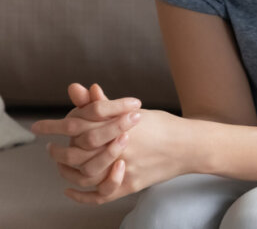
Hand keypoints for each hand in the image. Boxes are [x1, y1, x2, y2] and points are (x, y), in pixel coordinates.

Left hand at [39, 107, 190, 204]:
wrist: (189, 146)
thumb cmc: (161, 125)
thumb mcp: (132, 110)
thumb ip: (102, 104)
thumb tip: (79, 87)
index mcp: (119, 123)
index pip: (79, 123)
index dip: (56, 125)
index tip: (40, 127)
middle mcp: (120, 145)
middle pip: (78, 149)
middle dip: (59, 150)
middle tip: (50, 148)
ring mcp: (125, 166)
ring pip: (85, 173)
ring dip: (66, 170)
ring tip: (59, 163)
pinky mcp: (130, 185)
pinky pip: (99, 194)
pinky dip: (81, 196)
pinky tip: (69, 190)